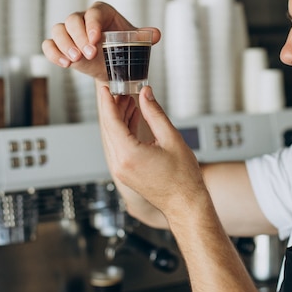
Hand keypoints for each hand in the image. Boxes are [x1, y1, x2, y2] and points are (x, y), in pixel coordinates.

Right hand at [41, 1, 160, 81]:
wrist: (111, 65)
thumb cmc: (122, 48)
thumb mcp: (134, 41)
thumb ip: (143, 36)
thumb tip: (155, 34)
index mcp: (101, 13)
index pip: (93, 13)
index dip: (92, 24)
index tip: (97, 40)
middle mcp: (82, 19)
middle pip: (73, 20)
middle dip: (78, 37)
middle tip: (89, 55)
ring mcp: (69, 32)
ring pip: (58, 30)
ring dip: (64, 45)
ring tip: (74, 60)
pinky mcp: (59, 46)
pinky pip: (49, 45)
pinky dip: (52, 53)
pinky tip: (63, 64)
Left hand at [98, 85, 206, 217]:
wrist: (185, 204)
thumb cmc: (183, 177)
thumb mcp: (171, 138)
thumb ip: (155, 113)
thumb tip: (145, 94)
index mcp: (129, 155)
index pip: (111, 121)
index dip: (107, 102)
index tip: (105, 87)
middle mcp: (120, 163)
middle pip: (108, 128)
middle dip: (113, 107)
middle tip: (120, 90)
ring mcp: (121, 170)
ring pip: (112, 137)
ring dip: (118, 118)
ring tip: (128, 101)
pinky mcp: (125, 172)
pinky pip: (118, 146)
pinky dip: (122, 131)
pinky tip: (132, 119)